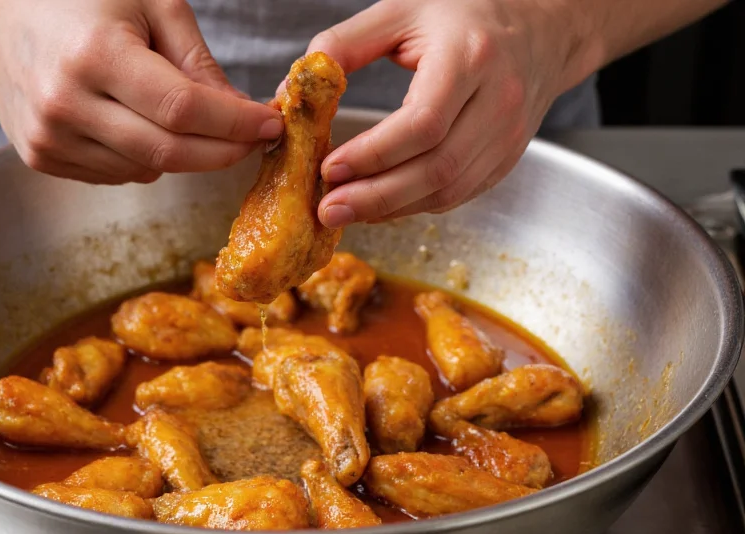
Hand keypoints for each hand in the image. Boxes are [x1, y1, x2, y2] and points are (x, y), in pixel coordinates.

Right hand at [0, 0, 282, 183]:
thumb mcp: (150, 4)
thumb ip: (197, 62)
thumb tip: (241, 114)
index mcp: (95, 55)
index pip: (183, 109)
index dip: (235, 124)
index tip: (270, 125)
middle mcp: (65, 104)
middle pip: (169, 152)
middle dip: (223, 151)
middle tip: (253, 140)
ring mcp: (48, 138)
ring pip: (146, 169)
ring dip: (183, 153)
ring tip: (186, 118)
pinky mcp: (41, 158)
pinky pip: (118, 174)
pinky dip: (145, 158)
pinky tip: (138, 124)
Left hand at [305, 0, 591, 225]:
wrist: (542, 28)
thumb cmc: (466, 14)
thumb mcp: (401, 11)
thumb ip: (344, 45)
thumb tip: (293, 92)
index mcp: (471, 57)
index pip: (422, 123)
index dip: (373, 154)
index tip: (329, 168)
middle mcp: (499, 102)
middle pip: (436, 168)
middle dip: (376, 197)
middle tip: (328, 208)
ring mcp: (508, 136)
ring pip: (448, 190)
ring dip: (392, 208)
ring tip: (346, 210)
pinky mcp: (506, 159)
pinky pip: (458, 194)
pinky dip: (415, 205)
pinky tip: (380, 205)